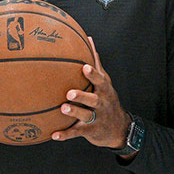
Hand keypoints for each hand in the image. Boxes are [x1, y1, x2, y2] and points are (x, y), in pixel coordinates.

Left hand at [52, 37, 129, 152]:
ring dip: (74, 112)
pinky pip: (77, 133)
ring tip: (63, 108)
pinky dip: (65, 134)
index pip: (100, 81)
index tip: (85, 67)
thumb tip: (88, 39)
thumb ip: (96, 62)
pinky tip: (53, 135)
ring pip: (85, 116)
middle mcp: (102, 104)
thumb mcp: (105, 81)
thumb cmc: (107, 99)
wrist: (119, 128)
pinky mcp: (90, 131)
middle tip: (70, 92)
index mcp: (104, 90)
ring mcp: (96, 118)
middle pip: (93, 99)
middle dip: (82, 96)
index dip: (93, 75)